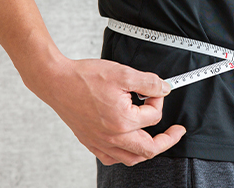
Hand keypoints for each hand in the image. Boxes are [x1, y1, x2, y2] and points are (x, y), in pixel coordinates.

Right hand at [23, 58, 185, 165]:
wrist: (56, 81)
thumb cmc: (85, 77)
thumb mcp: (123, 74)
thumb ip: (149, 83)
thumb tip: (165, 89)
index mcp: (123, 121)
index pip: (154, 116)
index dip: (158, 99)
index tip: (154, 90)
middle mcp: (113, 137)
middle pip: (149, 149)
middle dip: (168, 140)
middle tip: (177, 132)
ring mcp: (100, 142)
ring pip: (131, 158)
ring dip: (147, 150)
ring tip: (156, 141)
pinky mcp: (90, 142)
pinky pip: (112, 158)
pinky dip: (125, 155)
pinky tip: (128, 145)